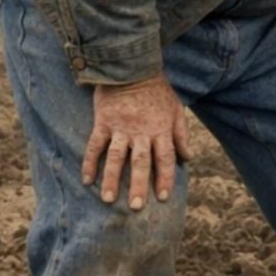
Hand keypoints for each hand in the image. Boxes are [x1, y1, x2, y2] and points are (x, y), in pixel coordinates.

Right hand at [82, 73, 190, 208]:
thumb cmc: (157, 91)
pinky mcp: (103, 122)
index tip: (162, 197)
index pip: (165, 158)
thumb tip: (188, 157)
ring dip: (112, 179)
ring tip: (109, 200)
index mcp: (161, 130)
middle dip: (139, 185)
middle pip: (141, 162)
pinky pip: (95, 145)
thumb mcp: (176, 109)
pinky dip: (90, 162)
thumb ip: (181, 134)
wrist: (131, 68)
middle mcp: (141, 132)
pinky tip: (87, 180)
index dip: (165, 178)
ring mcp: (120, 128)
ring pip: (116, 157)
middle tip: (136, 207)